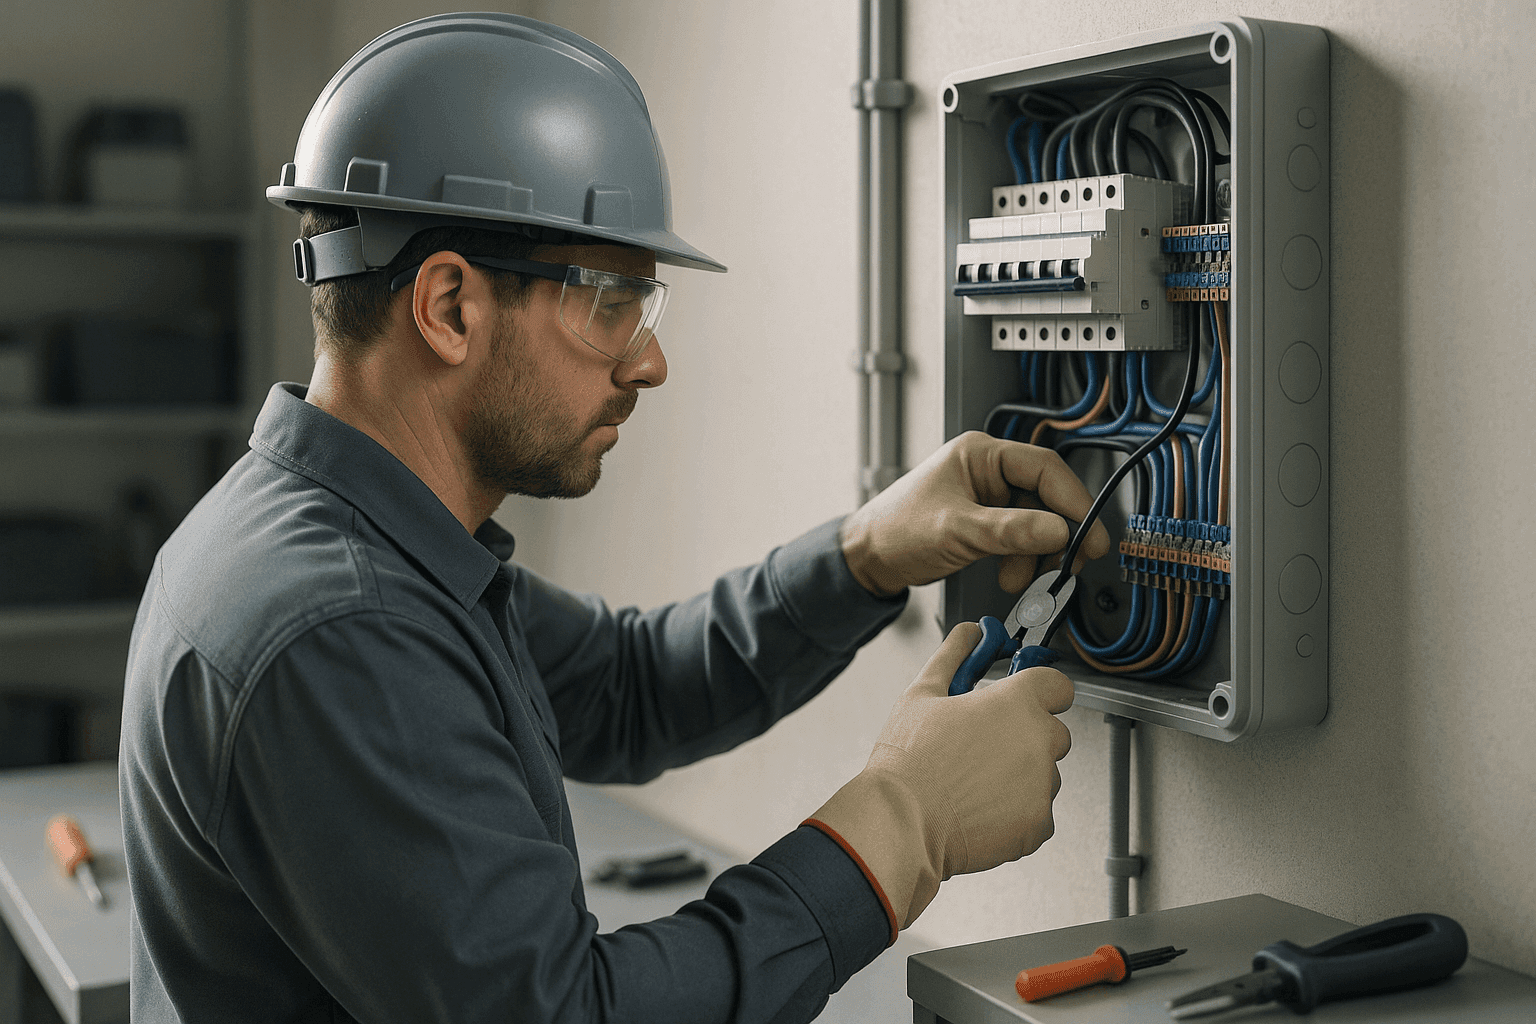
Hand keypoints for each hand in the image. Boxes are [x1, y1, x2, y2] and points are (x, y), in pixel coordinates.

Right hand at [807, 622, 1073, 930]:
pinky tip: (982, 808)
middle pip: (1053, 732)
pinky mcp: (1038, 823)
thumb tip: (969, 633)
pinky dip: (1017, 813)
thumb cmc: (908, 762)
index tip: (1025, 699)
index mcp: (1014, 703)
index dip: (1040, 691)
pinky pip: (1039, 812)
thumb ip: (955, 656)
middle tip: (984, 748)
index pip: (1057, 685)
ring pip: (1045, 774)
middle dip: (1025, 737)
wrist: (900, 822)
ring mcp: (1041, 784)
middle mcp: (1037, 741)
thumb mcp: (922, 693)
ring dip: (1020, 776)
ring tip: (975, 783)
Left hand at [840, 431, 1111, 597]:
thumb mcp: (958, 531)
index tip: (1090, 532)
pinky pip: (1020, 539)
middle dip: (1057, 534)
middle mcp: (987, 471)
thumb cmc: (895, 531)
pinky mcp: (985, 523)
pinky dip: (1023, 560)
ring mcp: (987, 498)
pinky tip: (1013, 577)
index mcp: (980, 454)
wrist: (867, 560)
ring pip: (1036, 523)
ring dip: (1037, 554)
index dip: (1073, 500)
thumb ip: (1010, 531)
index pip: (1044, 468)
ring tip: (1024, 578)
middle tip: (1071, 562)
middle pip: (1045, 498)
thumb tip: (1058, 530)